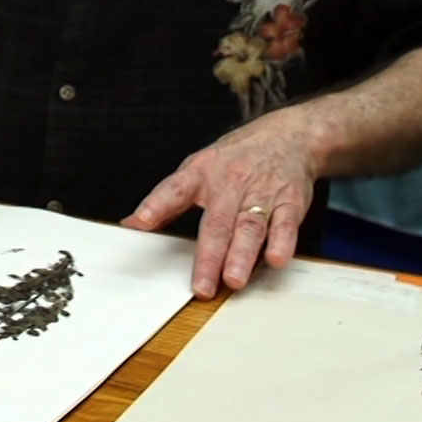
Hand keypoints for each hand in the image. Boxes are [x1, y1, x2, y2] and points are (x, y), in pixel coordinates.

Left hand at [122, 110, 317, 298]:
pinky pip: (286, 223)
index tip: (139, 222)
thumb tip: (131, 224)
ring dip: (242, 254)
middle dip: (209, 256)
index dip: (156, 205)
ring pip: (250, 226)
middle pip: (218, 222)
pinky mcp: (290, 201)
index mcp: (202, 173)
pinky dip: (282, 242)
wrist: (288, 136)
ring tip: (233, 280)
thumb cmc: (236, 159)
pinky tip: (275, 260)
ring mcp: (261, 192)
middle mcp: (231, 183)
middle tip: (202, 286)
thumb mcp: (198, 170)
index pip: (174, 189)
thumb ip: (168, 200)